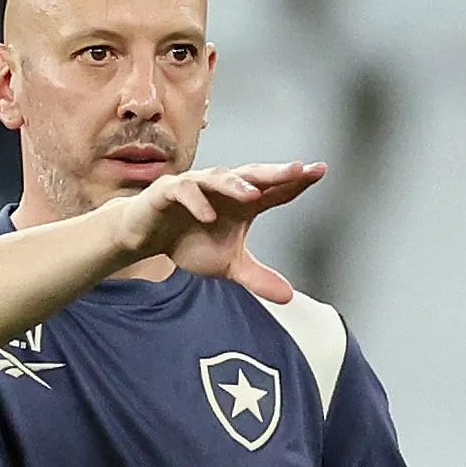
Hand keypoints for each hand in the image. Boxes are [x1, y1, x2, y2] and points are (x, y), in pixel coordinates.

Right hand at [113, 161, 326, 302]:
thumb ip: (256, 277)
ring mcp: (197, 186)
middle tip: (298, 169)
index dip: (296, 181)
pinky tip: (208, 215)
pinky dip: (197, 201)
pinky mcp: (169, 191)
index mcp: (242, 202)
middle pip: (253, 175)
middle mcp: (223, 189)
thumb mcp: (227, 265)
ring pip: (220, 178)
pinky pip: (185, 191)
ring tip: (254, 194)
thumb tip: (289, 297)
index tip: (319, 171)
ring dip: (236, 184)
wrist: (146, 236)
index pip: (274, 189)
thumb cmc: (189, 241)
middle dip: (275, 172)